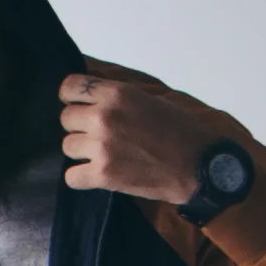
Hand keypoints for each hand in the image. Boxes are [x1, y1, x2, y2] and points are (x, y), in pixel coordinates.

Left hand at [58, 61, 242, 202]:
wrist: (199, 167)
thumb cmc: (181, 132)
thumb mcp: (149, 99)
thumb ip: (117, 96)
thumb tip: (91, 97)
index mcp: (117, 94)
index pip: (69, 87)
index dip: (73, 98)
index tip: (81, 107)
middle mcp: (105, 117)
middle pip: (66, 119)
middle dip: (79, 127)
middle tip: (99, 136)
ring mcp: (102, 147)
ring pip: (68, 147)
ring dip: (82, 152)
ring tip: (103, 155)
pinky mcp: (103, 175)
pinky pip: (71, 177)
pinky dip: (81, 178)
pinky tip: (97, 175)